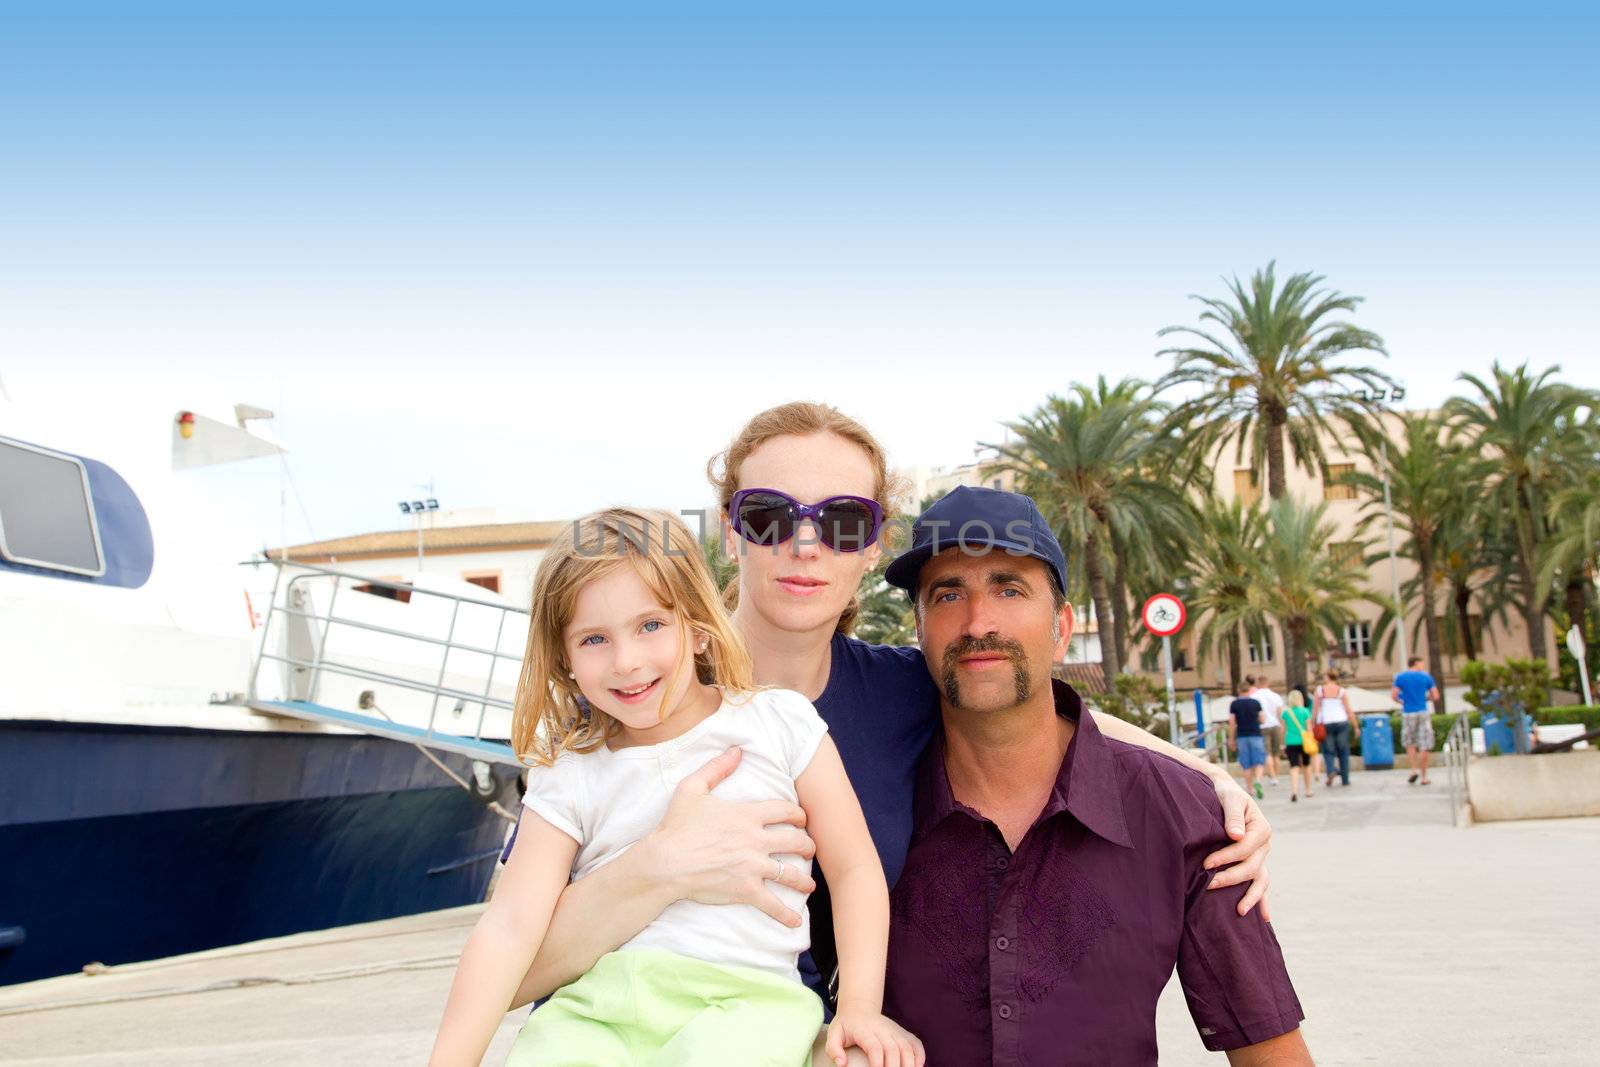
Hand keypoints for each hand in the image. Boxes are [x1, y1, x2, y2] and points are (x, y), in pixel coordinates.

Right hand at [644, 747, 816, 927]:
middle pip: (796, 841)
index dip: (799, 814)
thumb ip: (717, 768)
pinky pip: (772, 904)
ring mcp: (753, 867)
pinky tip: (795, 921)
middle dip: (808, 846)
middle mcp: (756, 840)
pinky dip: (786, 915)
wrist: (665, 862)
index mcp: (747, 815)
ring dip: (804, 881)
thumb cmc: (676, 826)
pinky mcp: (745, 890)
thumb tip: (737, 750)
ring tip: (808, 886)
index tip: (802, 819)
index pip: (786, 811)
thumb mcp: (692, 788)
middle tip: (809, 850)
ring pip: (791, 873)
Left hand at [825, 1008, 924, 1066]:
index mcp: (865, 1030)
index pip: (875, 1047)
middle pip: (894, 1049)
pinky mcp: (903, 1033)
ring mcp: (895, 1030)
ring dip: (909, 1064)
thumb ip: (833, 1049)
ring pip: (907, 1047)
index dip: (877, 1063)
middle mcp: (883, 1029)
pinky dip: (919, 1057)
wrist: (859, 1009)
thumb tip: (842, 1064)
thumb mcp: (834, 1034)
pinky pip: (916, 1044)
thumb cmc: (846, 1026)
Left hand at [1203, 775, 1271, 918]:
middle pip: (1251, 867)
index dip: (1226, 857)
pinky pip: (1262, 884)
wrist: (1226, 794)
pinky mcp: (1256, 863)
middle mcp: (1265, 845)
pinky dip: (1262, 900)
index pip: (1245, 848)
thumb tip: (1236, 835)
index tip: (1206, 864)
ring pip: (1261, 880)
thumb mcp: (1230, 798)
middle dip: (1230, 878)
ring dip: (1251, 897)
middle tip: (1209, 884)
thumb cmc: (1225, 795)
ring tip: (1239, 912)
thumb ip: (1232, 815)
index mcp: (1261, 829)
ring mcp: (1262, 856)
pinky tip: (1263, 918)